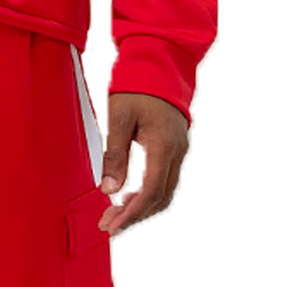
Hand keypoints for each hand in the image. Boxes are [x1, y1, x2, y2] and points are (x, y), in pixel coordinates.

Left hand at [98, 94, 188, 236]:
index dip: (130, 214)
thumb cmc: (138, 85)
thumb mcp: (119, 118)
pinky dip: (147, 194)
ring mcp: (179, 149)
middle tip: (108, 224)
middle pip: (159, 198)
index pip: (150, 192)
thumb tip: (109, 190)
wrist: (161, 59)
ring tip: (115, 213)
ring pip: (164, 192)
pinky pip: (165, 180)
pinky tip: (128, 196)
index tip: (111, 226)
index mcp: (164, 145)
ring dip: (141, 207)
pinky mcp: (175, 147)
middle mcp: (177, 151)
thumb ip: (114, 156)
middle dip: (134, 216)